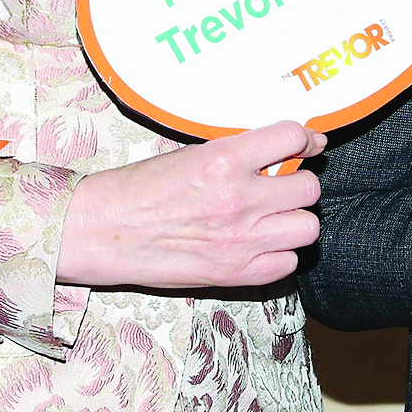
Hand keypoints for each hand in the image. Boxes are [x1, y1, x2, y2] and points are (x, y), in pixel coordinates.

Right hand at [56, 120, 327, 288]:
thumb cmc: (140, 189)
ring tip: (271, 218)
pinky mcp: (235, 274)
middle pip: (309, 187)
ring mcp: (241, 240)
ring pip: (308, 227)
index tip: (304, 144)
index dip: (304, 139)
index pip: (292, 137)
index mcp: (225, 159)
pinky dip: (280, 254)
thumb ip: (240, 151)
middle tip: (278, 187)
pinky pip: (289, 264)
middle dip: (297, 184)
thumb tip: (291, 145)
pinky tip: (259, 245)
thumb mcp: (191, 153)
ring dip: (293, 220)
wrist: (102, 231)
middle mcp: (239, 198)